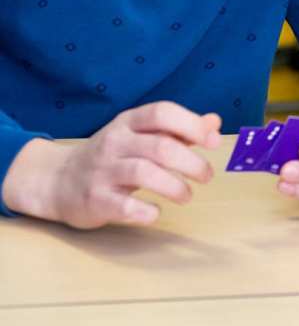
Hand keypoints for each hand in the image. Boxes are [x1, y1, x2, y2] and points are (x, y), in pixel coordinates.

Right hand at [1, 102, 221, 227]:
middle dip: (191, 163)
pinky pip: (122, 206)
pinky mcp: (94, 200)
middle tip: (207, 176)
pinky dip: (145, 211)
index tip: (213, 142)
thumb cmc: (112, 156)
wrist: (56, 180)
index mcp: (128, 122)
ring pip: (144, 173)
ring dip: (174, 186)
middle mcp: (115, 142)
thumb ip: (178, 129)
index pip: (162, 113)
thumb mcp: (141, 135)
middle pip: (161, 147)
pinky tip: (156, 212)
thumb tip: (214, 123)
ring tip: (187, 196)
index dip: (191, 124)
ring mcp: (102, 171)